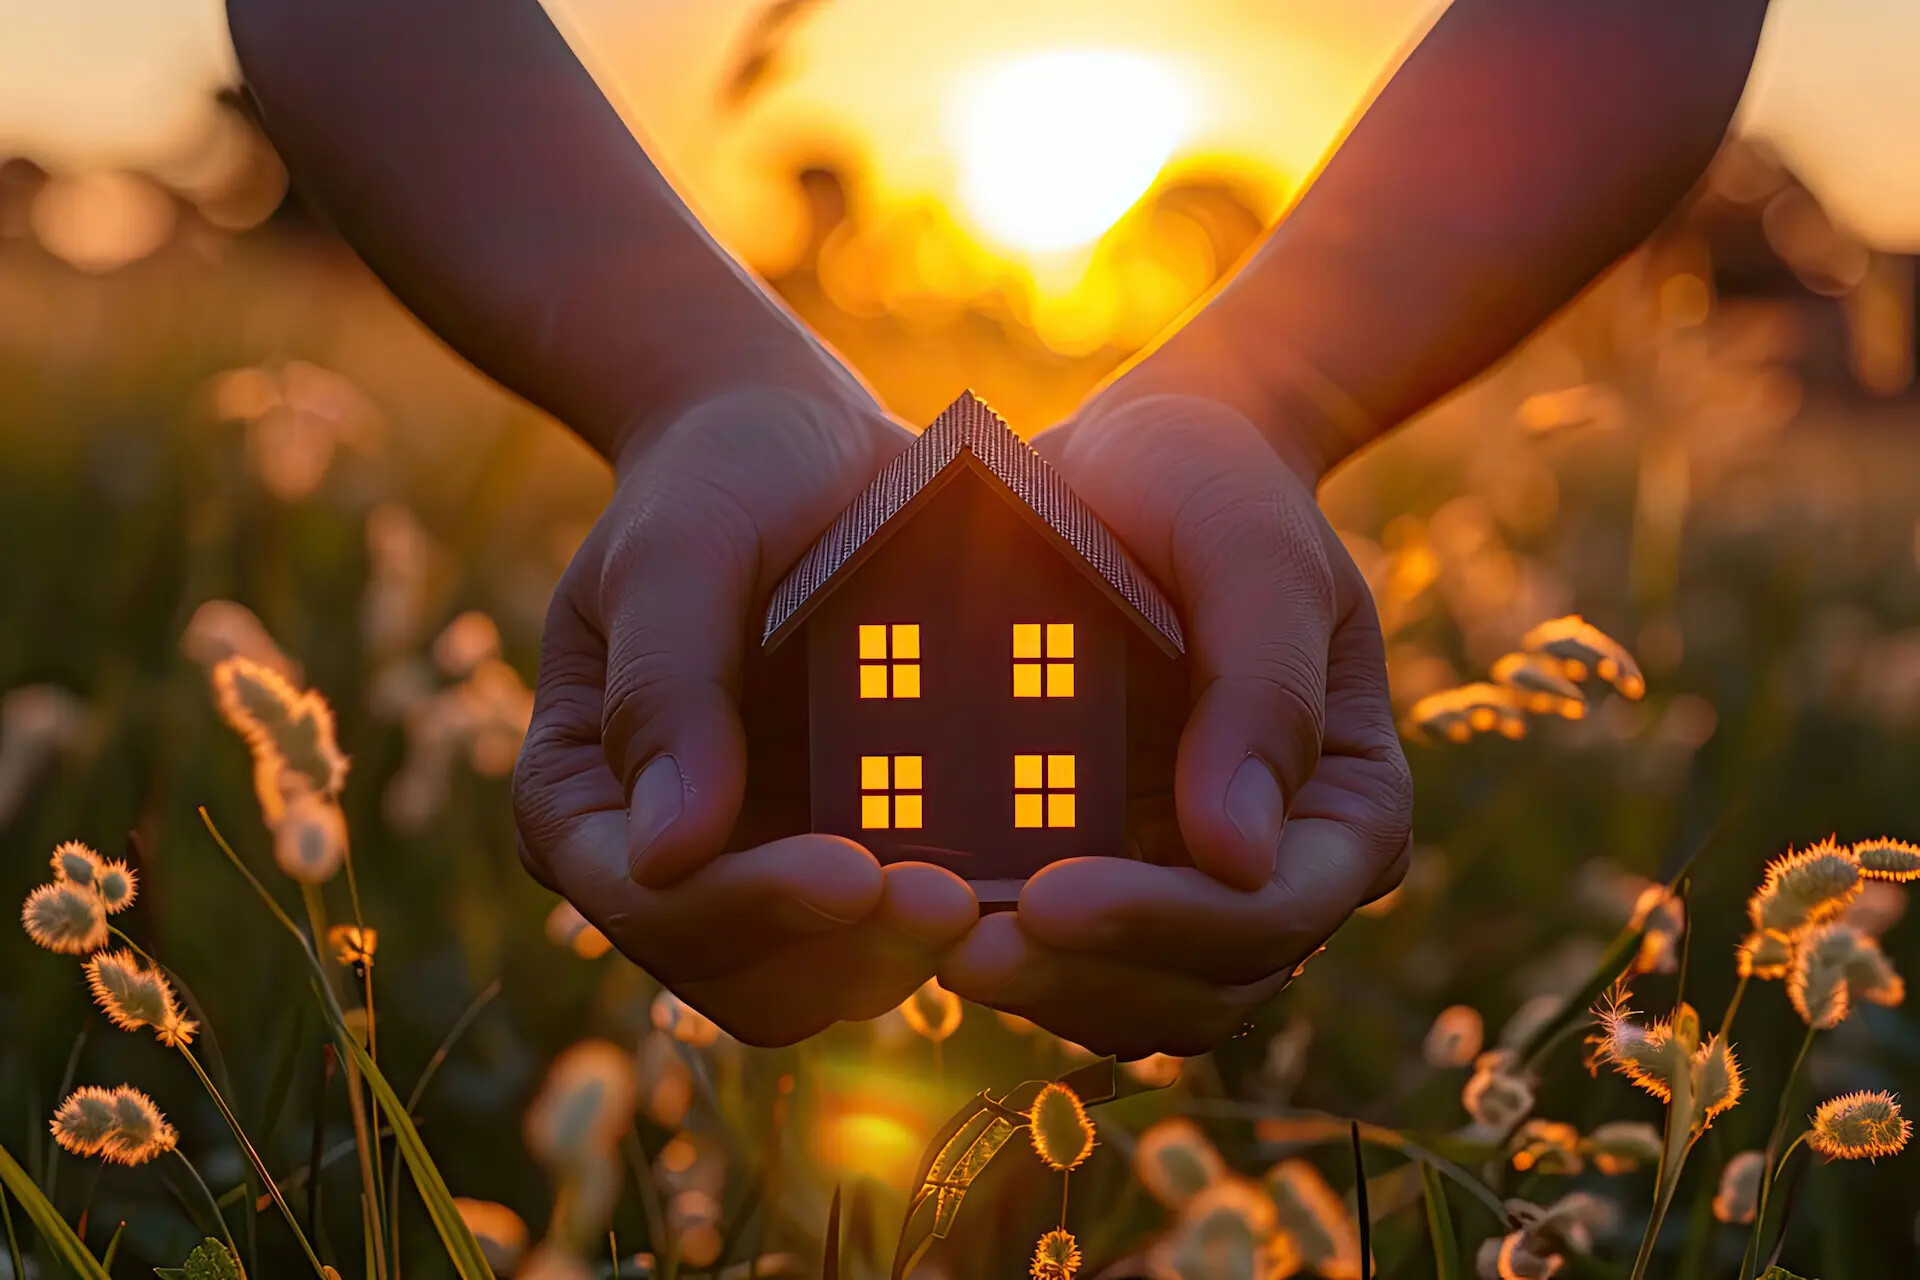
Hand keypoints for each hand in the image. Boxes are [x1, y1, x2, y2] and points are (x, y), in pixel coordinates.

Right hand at [513, 385, 977, 1045]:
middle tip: (957, 903)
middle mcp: (663, 860)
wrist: (805, 447)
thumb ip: (666, 687)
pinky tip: (1021, 874)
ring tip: (996, 895)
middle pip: (741, 976)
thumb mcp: (680, 550)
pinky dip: (954, 920)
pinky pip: (896, 932)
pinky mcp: (851, 853)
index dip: (754, 907)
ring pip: (827, 981)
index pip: (655, 902)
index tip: (862, 876)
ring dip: (908, 954)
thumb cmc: (722, 477)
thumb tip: (665, 855)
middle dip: (845, 952)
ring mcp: (761, 869)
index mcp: (582, 800)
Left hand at [939, 392, 1412, 1057]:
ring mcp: (1190, 881)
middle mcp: (1279, 867)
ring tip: (927, 941)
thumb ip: (1262, 689)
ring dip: (1037, 988)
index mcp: (1346, 804)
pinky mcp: (1109, 871)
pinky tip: (921, 917)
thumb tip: (1239, 858)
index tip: (1047, 896)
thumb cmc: (1210, 487)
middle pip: (1204, 985)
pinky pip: (1067, 958)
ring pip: (1132, 999)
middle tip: (962, 949)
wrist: (1133, 463)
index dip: (1166, 923)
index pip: (1274, 910)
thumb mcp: (1248, 552)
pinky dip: (1007, 952)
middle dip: (1087, 976)